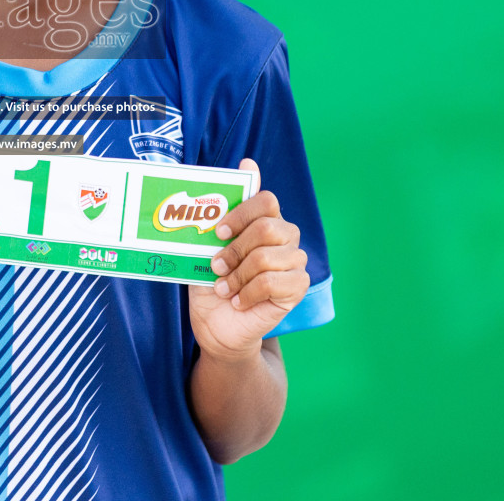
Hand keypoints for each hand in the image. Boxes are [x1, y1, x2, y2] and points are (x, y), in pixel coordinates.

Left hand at [187, 159, 309, 360]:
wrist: (217, 325)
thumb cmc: (212, 282)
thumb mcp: (205, 251)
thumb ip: (216, 222)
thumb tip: (230, 179)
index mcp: (265, 219)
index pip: (266, 201)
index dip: (241, 214)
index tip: (219, 232)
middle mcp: (285, 236)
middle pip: (266, 228)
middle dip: (234, 250)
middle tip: (216, 267)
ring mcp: (294, 260)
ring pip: (265, 258)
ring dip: (237, 276)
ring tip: (224, 289)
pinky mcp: (298, 286)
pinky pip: (271, 282)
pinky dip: (248, 293)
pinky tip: (239, 301)